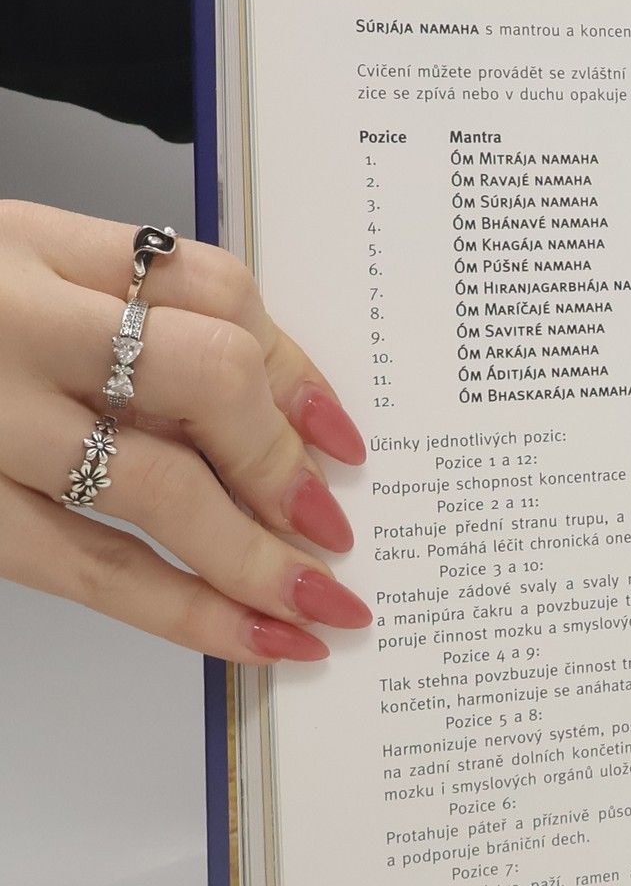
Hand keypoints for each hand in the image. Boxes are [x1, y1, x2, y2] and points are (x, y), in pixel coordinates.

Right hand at [0, 200, 369, 662]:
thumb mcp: (13, 271)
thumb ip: (126, 313)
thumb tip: (284, 412)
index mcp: (32, 245)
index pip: (210, 286)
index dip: (295, 369)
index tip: (343, 439)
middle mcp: (10, 321)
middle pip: (203, 374)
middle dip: (284, 462)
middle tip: (337, 529)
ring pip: (157, 486)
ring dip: (258, 557)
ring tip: (323, 608)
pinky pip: (90, 569)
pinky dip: (186, 611)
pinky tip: (254, 640)